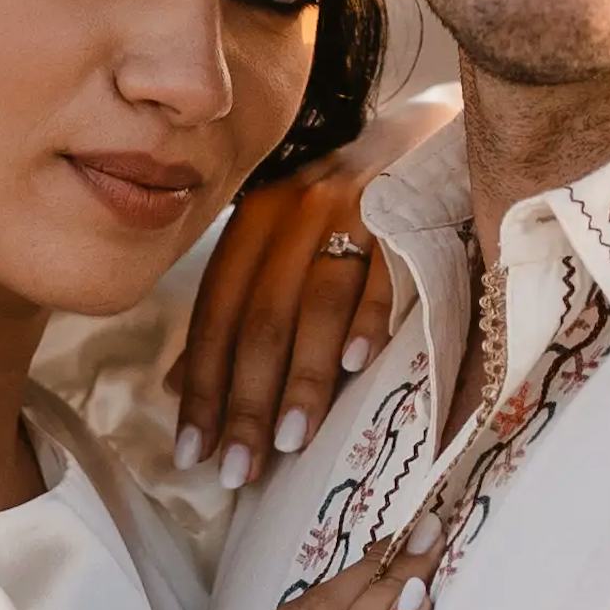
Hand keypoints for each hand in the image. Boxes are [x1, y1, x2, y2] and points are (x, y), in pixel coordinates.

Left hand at [170, 164, 403, 489]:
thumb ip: (237, 306)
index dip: (202, 386)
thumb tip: (179, 386)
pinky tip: (356, 368)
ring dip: (301, 379)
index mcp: (256, 220)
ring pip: (316, 305)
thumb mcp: (284, 241)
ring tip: (287, 443)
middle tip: (236, 470)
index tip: (192, 450)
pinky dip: (368, 321)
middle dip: (245, 402)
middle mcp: (297, 211)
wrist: (430, 140)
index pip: (216, 313)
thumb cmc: (348, 208)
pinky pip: (382, 277)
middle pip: (261, 319)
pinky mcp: (409, 217)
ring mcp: (356, 212)